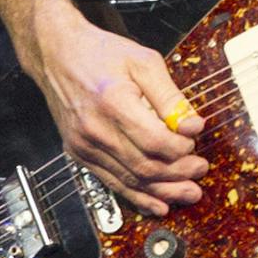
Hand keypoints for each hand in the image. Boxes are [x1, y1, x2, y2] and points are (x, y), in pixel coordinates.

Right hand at [23, 0, 207, 216]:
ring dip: (161, 191)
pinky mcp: (78, 153)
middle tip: (201, 172)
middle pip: (143, 166)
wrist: (56, 56)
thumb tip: (192, 125)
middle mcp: (95, 130)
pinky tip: (157, 204)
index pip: (153, 141)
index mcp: (113, 104)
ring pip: (128, 180)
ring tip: (188, 194)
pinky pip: (110, 182)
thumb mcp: (144, 62)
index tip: (196, 143)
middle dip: (177, 174)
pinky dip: (135, 196)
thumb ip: (170, 96)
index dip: (180, 149)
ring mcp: (84, 146)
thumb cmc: (102, 54)